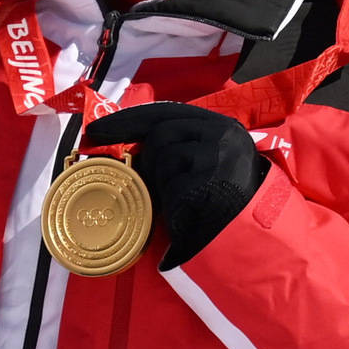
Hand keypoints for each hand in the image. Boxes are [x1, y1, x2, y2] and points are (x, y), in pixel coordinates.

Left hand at [81, 101, 273, 264]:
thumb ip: (176, 146)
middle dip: (147, 158)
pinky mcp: (213, 180)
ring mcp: (219, 155)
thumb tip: (126, 144)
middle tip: (144, 178)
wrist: (252, 236)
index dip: (127, 119)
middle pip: (161, 133)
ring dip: (163, 183)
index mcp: (220, 125)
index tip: (96, 129)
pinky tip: (189, 213)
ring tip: (182, 200)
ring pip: (164, 158)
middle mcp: (223, 133)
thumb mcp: (202, 163)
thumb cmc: (220, 202)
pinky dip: (173, 203)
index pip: (165, 112)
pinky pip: (172, 187)